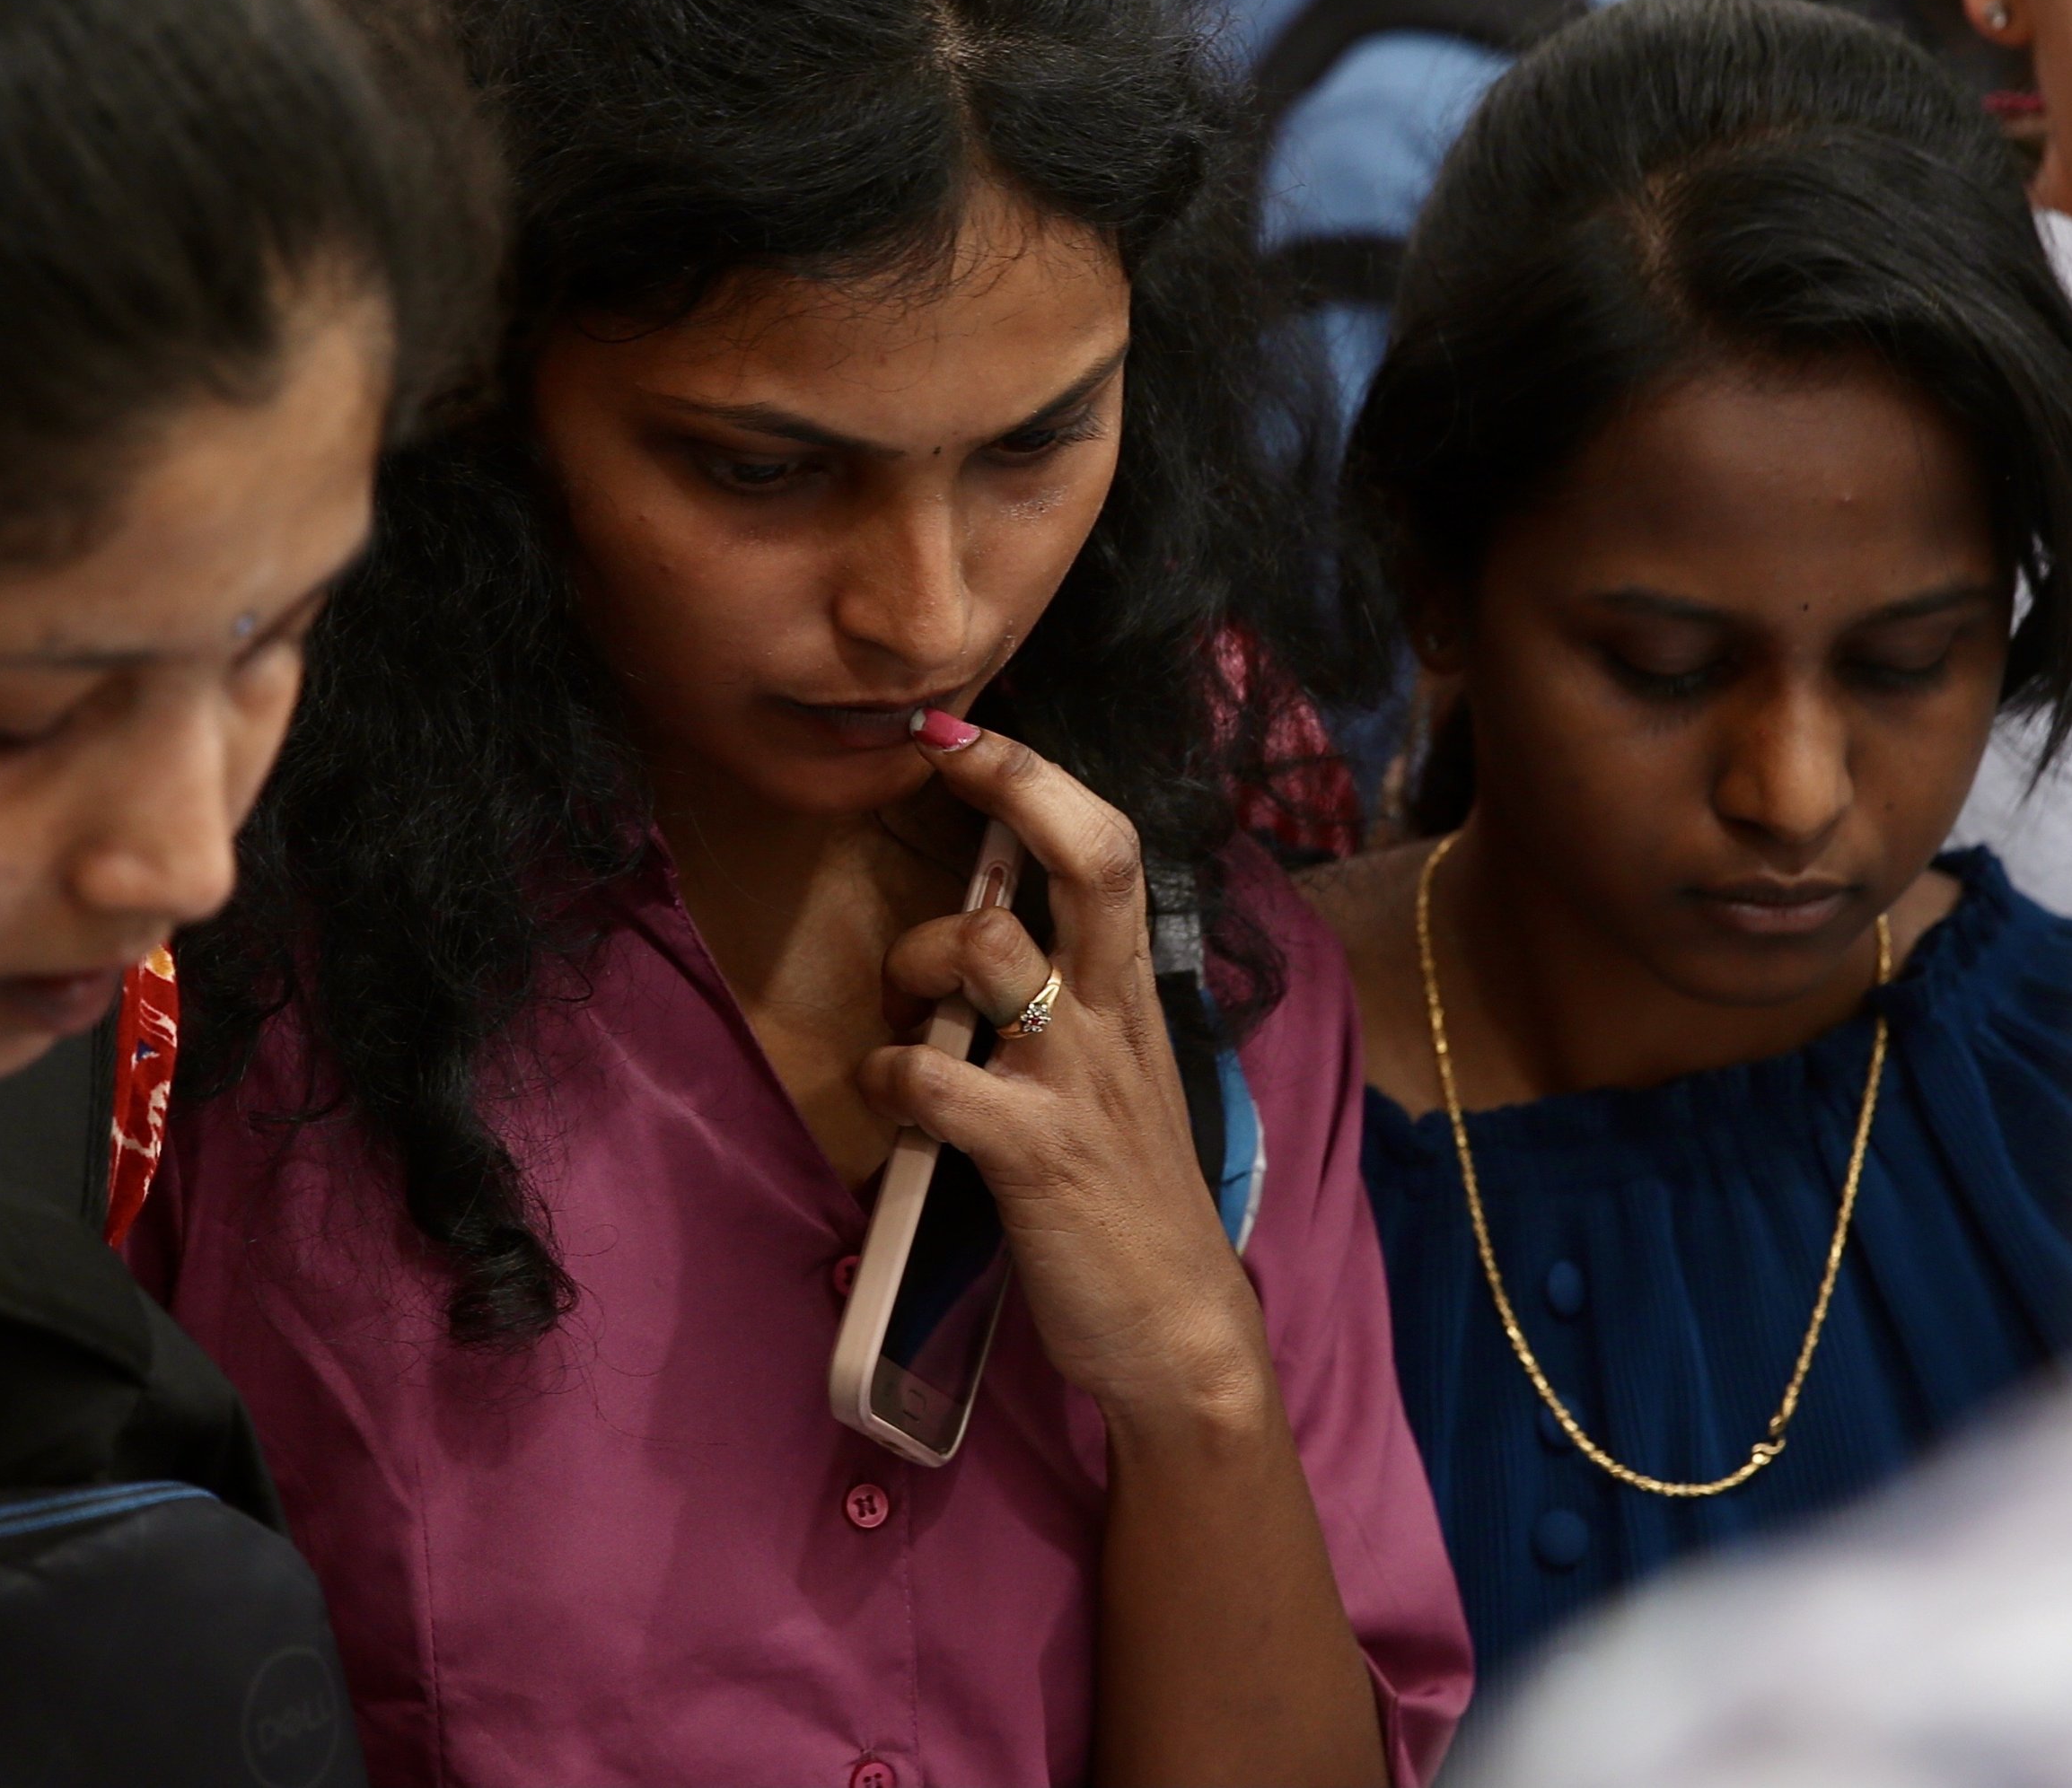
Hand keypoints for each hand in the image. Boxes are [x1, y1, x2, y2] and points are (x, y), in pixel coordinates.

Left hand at [858, 711, 1274, 1434]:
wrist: (1181, 1337)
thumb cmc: (1132, 1207)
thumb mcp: (1118, 1082)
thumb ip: (1069, 1010)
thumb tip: (991, 940)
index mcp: (1131, 995)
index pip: (1109, 850)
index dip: (1038, 779)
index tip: (964, 734)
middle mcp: (1113, 1018)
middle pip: (1086, 859)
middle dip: (1011, 786)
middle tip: (936, 755)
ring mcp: (1075, 1082)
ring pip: (989, 952)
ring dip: (915, 959)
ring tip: (901, 1009)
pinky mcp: (1034, 1154)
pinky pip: (938, 1076)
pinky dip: (892, 1071)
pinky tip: (890, 1092)